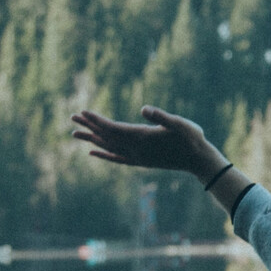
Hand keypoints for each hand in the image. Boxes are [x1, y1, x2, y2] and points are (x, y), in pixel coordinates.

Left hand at [71, 106, 225, 178]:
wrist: (198, 160)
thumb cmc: (191, 138)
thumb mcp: (180, 123)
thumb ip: (161, 117)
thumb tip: (144, 109)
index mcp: (142, 137)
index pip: (113, 128)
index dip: (97, 120)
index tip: (82, 112)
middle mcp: (135, 149)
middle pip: (106, 137)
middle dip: (89, 127)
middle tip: (72, 117)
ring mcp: (137, 156)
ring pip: (108, 147)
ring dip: (91, 139)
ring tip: (75, 134)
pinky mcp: (141, 161)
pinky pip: (117, 158)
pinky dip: (103, 154)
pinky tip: (93, 153)